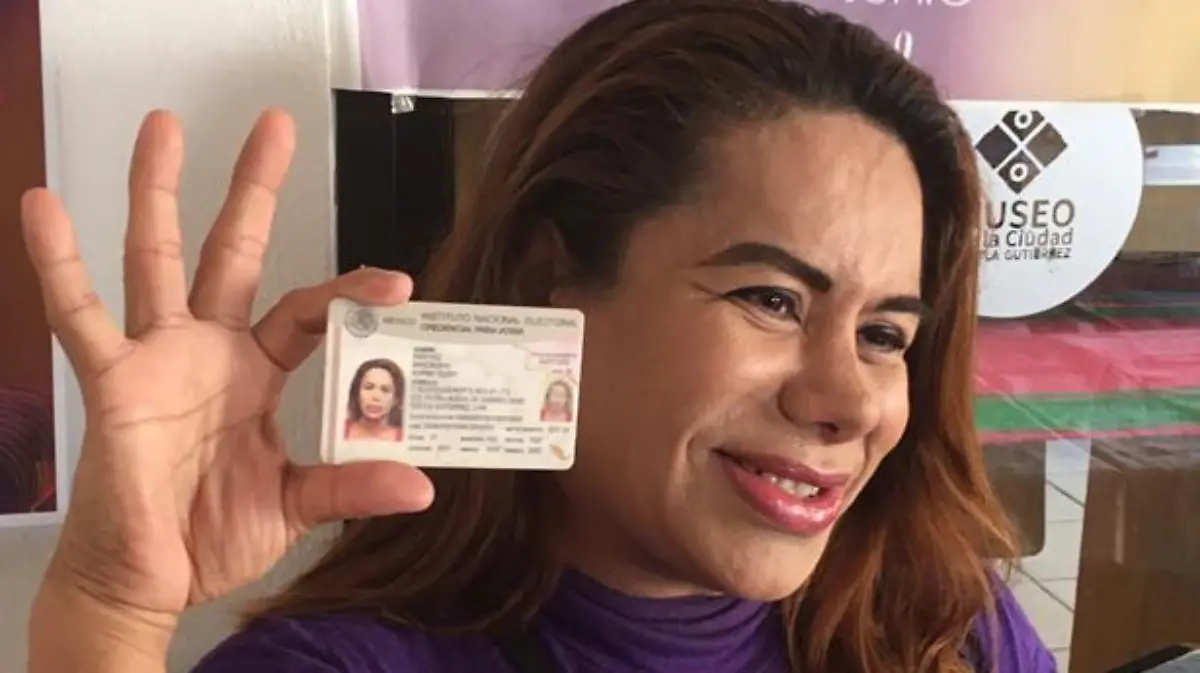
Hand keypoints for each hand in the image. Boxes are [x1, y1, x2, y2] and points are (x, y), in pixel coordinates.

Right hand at [21, 110, 433, 629]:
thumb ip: (350, 487)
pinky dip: (57, 263)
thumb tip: (421, 488)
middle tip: (276, 124)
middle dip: (254, 190)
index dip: (352, 292)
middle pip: (235, 250)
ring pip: (158, 258)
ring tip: (164, 124)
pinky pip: (78, 317)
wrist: (149, 580)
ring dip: (159, 192)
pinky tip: (43, 205)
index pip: (310, 310)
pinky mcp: (113, 381)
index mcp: (258, 371)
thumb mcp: (296, 506)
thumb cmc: (213, 535)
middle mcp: (210, 349)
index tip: (401, 285)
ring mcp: (159, 357)